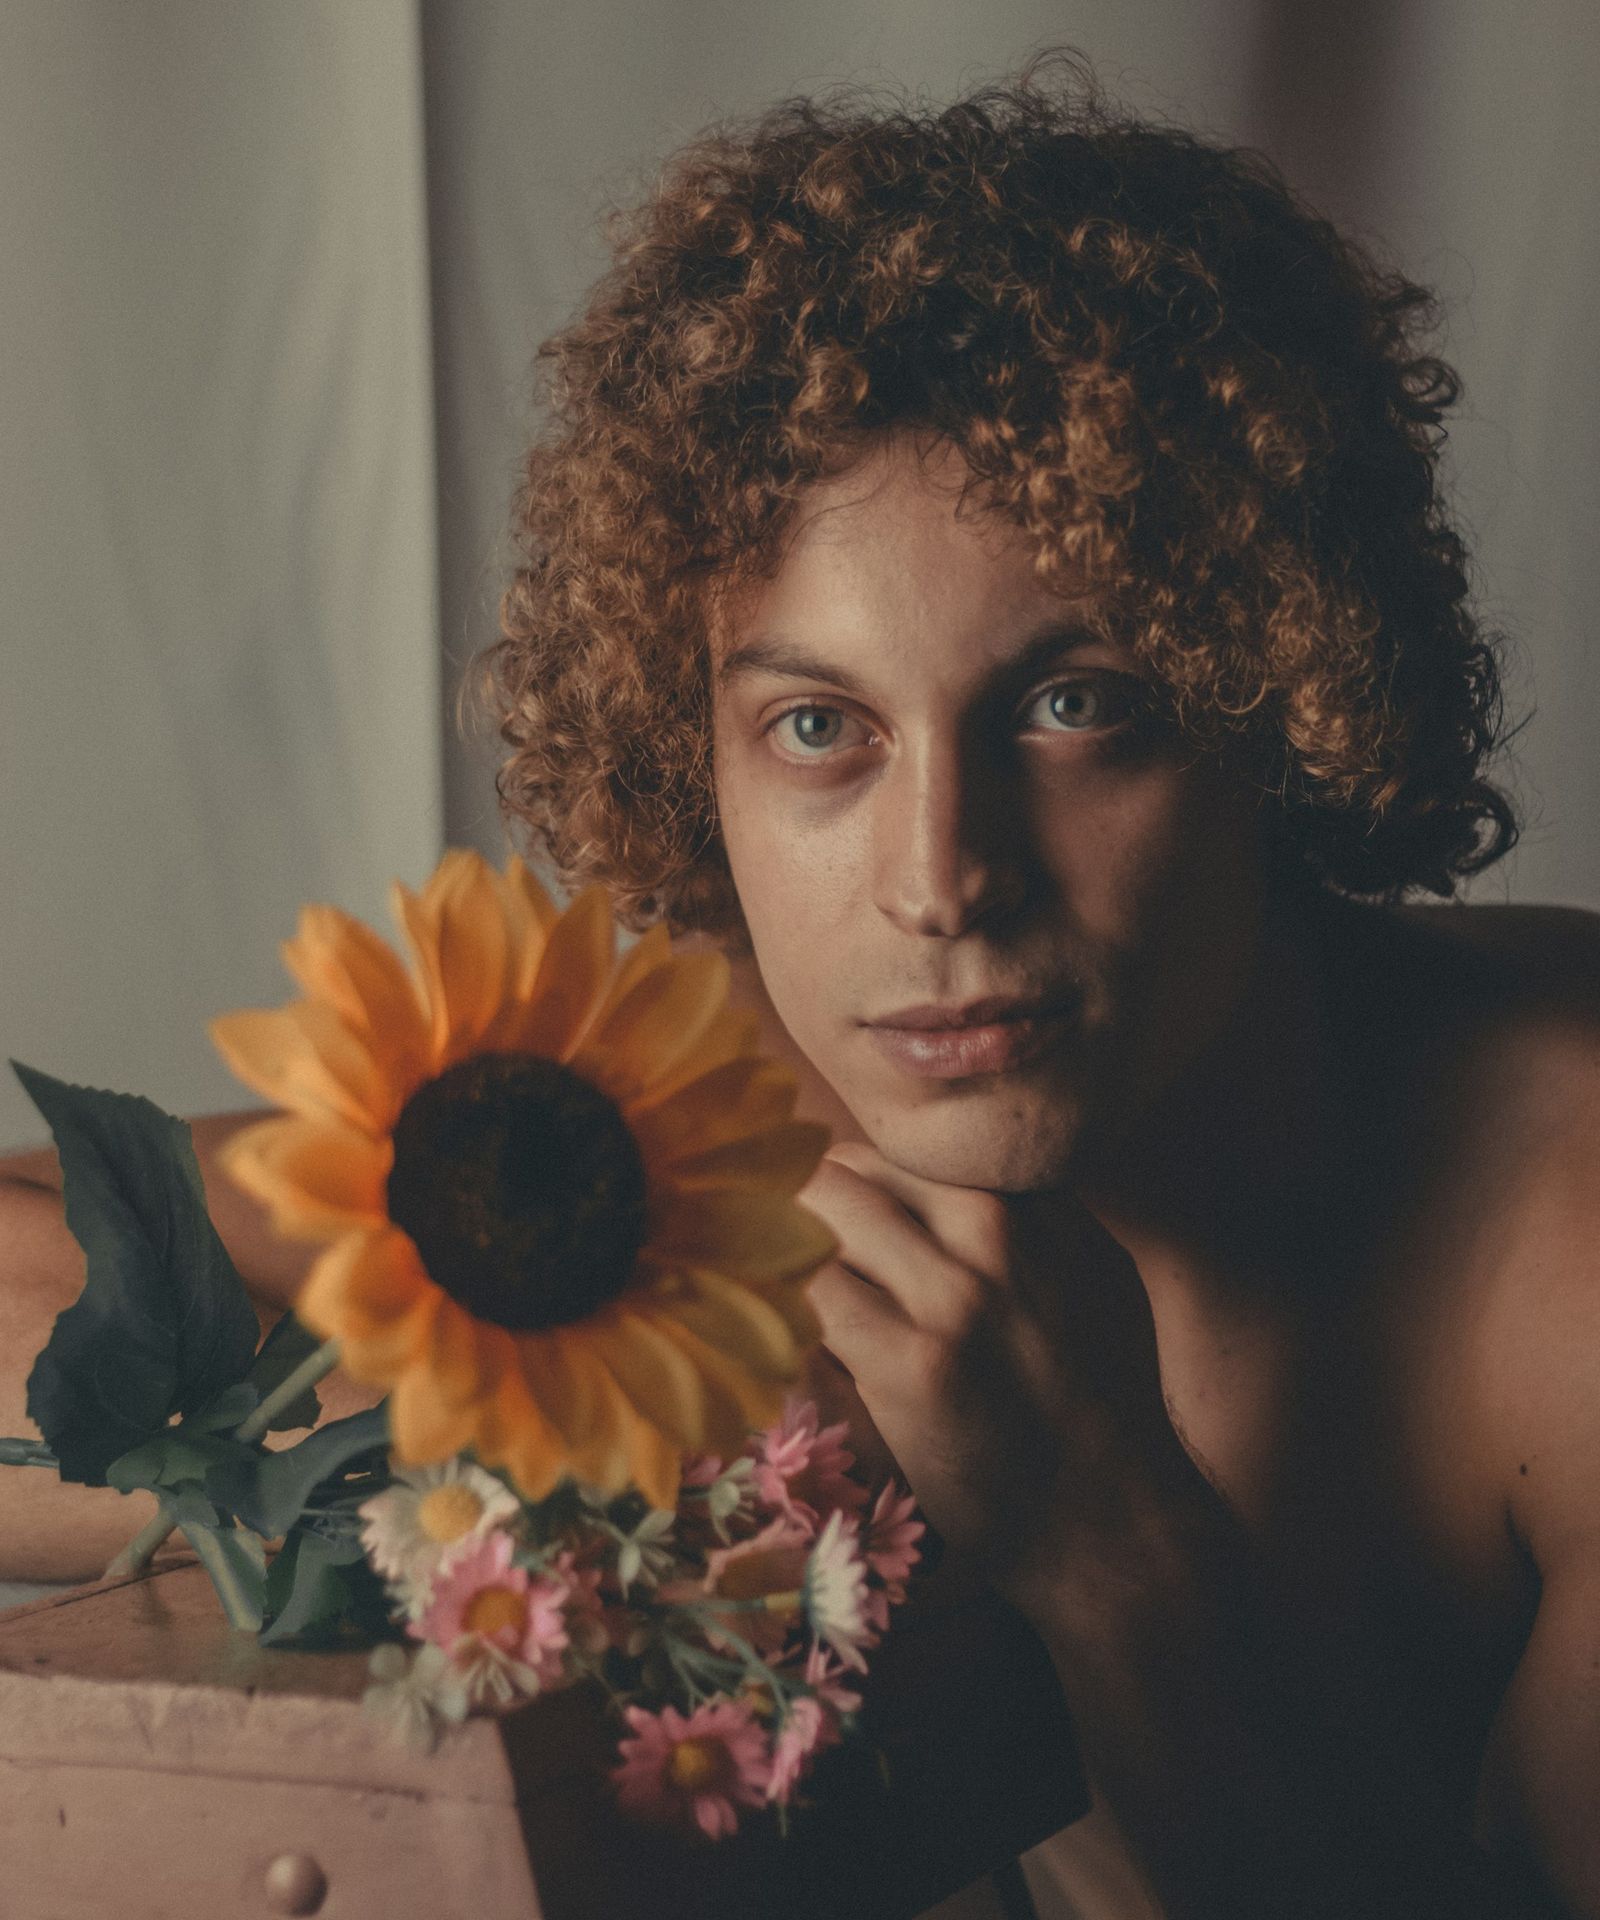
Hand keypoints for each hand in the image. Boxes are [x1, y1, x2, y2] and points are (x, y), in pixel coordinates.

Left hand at [799, 1141, 1198, 1613]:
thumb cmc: (1097, 1400)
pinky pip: (807, 1300)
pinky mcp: (909, 1362)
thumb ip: (1020, 1215)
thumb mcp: (1088, 1272)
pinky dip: (782, 1315)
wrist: (1117, 1516)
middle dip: (798, 1220)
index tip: (826, 1240)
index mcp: (1030, 1198)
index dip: (845, 1197)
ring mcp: (953, 1293)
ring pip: (814, 1221)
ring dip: (779, 1263)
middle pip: (842, 1173)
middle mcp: (995, 1226)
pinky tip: (783, 1348)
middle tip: (777, 1270)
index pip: (890, 1152)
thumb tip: (930, 1181)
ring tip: (772, 1308)